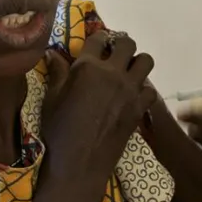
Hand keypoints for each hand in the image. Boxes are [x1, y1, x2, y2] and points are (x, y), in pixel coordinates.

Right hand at [42, 32, 156, 172]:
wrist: (79, 163)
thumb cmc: (58, 130)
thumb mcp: (51, 99)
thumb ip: (57, 73)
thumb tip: (52, 53)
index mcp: (87, 67)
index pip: (98, 38)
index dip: (98, 38)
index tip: (97, 44)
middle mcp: (112, 73)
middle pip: (127, 43)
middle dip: (121, 46)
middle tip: (115, 56)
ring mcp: (129, 90)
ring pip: (146, 61)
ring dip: (137, 63)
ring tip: (127, 73)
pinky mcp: (139, 108)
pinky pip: (151, 90)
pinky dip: (144, 90)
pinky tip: (133, 97)